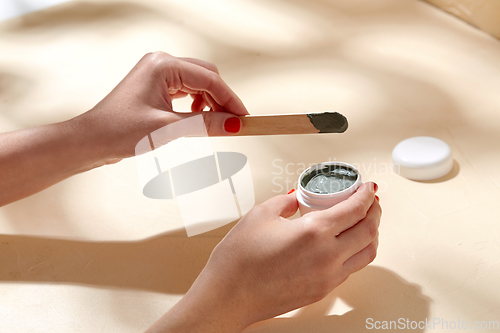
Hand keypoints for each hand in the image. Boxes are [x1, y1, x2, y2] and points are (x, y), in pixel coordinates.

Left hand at [0, 52, 247, 206]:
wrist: (91, 140)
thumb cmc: (121, 131)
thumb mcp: (168, 129)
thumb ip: (205, 125)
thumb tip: (235, 125)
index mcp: (163, 65)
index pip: (209, 79)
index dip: (231, 99)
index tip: (245, 118)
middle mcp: (161, 62)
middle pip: (206, 77)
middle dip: (222, 100)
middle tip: (234, 123)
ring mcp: (158, 72)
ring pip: (198, 83)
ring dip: (210, 103)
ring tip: (215, 124)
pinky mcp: (155, 85)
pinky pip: (186, 90)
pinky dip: (197, 105)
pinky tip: (197, 119)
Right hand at [148, 182, 380, 331]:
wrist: (229, 296)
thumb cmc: (239, 260)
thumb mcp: (260, 215)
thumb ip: (285, 203)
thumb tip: (296, 201)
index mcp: (314, 232)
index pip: (355, 209)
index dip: (366, 195)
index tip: (367, 188)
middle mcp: (328, 256)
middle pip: (368, 231)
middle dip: (375, 212)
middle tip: (371, 201)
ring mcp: (328, 277)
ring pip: (366, 254)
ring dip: (371, 234)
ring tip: (365, 222)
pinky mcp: (322, 291)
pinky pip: (351, 269)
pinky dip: (357, 252)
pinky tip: (346, 245)